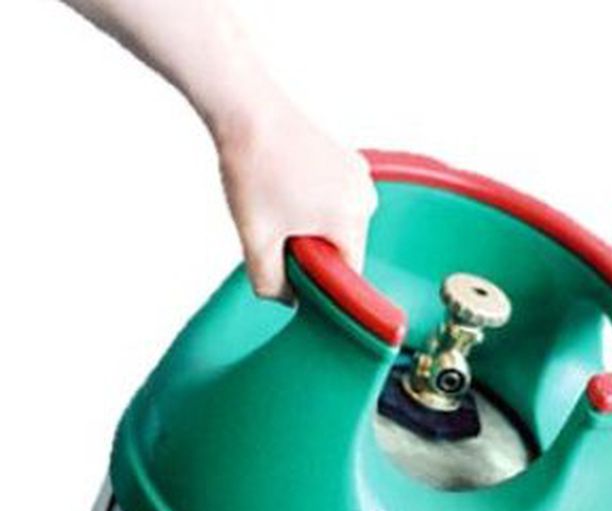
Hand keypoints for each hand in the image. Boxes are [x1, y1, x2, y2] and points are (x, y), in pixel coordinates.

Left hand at [217, 98, 376, 300]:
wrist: (246, 111)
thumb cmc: (254, 169)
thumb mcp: (256, 241)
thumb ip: (270, 284)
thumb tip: (287, 299)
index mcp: (351, 219)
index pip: (348, 273)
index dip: (318, 280)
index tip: (289, 266)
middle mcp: (365, 196)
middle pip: (343, 249)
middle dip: (311, 250)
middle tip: (274, 231)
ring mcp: (359, 175)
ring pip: (337, 225)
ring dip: (308, 227)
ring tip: (277, 205)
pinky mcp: (348, 161)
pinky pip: (334, 202)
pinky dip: (311, 205)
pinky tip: (284, 190)